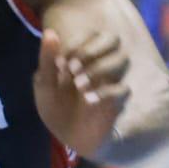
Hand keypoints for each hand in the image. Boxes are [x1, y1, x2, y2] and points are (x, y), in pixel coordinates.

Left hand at [34, 28, 128, 157]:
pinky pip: (123, 88)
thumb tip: (49, 32)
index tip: (59, 62)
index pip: (89, 34)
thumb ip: (47, 59)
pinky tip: (88, 100)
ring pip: (122, 59)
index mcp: (83, 55)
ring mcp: (111, 80)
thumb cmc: (55, 106)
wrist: (67, 135)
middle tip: (71, 68)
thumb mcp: (45, 83)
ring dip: (99, 68)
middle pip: (112, 39)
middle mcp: (100, 62)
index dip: (75, 44)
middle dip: (90, 51)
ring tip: (78, 85)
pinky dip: (105, 92)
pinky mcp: (117, 100)